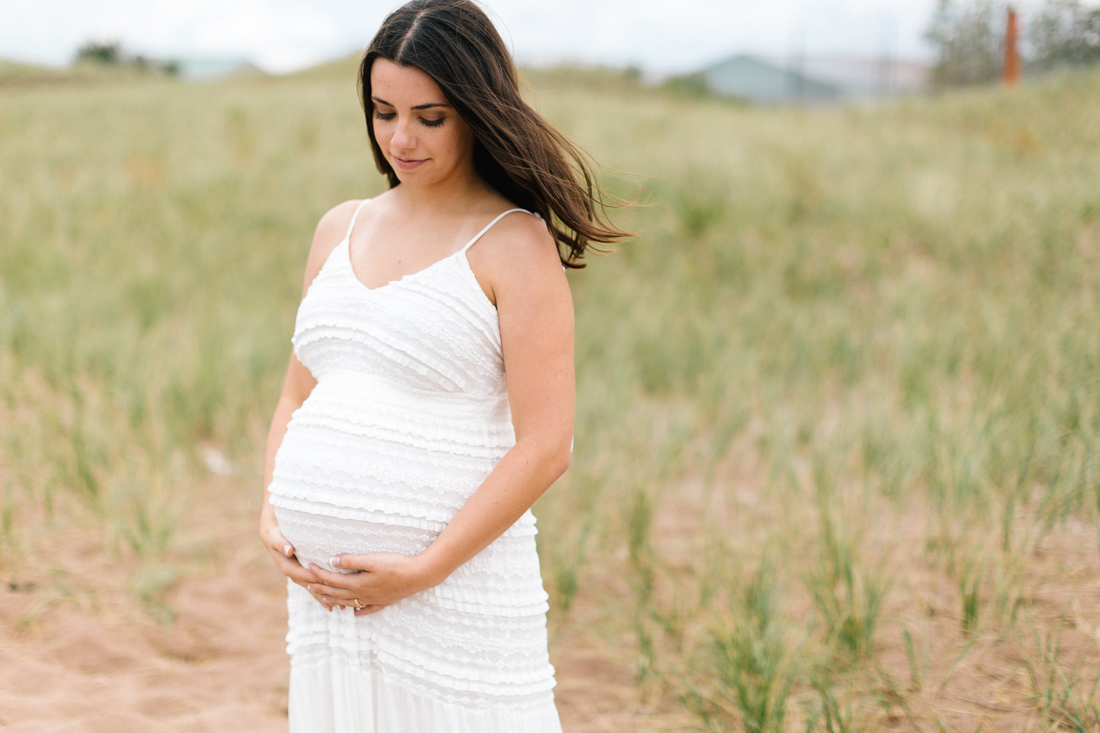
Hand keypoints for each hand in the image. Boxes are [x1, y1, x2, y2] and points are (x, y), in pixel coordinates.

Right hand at [259, 507, 333, 610]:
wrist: (272, 536)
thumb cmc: (275, 535)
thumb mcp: (276, 538)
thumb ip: (282, 544)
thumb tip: (289, 550)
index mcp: (288, 567)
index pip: (305, 575)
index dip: (317, 579)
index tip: (330, 583)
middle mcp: (294, 574)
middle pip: (311, 586)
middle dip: (325, 594)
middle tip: (339, 602)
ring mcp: (298, 576)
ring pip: (313, 589)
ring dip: (325, 598)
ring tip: (339, 608)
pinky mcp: (303, 574)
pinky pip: (313, 586)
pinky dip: (323, 594)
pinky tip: (333, 603)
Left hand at [306, 553, 435, 616]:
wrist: (418, 576)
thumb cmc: (396, 565)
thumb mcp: (372, 559)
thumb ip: (352, 561)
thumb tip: (333, 561)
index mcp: (358, 583)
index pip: (333, 579)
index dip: (320, 573)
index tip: (309, 567)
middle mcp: (363, 595)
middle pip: (338, 593)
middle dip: (322, 589)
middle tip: (309, 586)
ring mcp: (374, 600)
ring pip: (349, 603)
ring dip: (335, 600)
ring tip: (325, 599)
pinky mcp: (384, 602)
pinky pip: (367, 609)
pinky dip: (358, 611)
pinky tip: (355, 612)